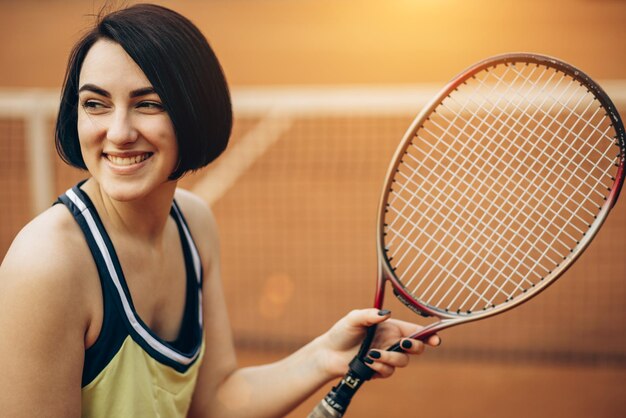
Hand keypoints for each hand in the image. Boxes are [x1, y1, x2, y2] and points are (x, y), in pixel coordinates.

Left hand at [317, 308, 440, 379]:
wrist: (329, 354)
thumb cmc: (342, 332)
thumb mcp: (354, 319)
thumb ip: (369, 314)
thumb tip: (386, 313)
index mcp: (391, 328)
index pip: (415, 331)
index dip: (429, 335)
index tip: (436, 340)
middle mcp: (392, 342)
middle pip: (416, 348)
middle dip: (414, 347)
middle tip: (403, 345)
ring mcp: (387, 357)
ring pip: (402, 361)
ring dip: (389, 358)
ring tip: (371, 354)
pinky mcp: (380, 370)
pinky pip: (389, 371)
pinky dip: (379, 367)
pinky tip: (367, 362)